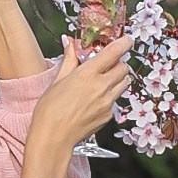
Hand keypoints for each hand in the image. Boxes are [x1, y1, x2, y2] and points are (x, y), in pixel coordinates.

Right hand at [21, 34, 128, 177]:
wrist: (53, 138)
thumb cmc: (49, 110)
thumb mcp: (57, 81)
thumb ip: (69, 60)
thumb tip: (70, 43)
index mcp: (87, 74)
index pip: (114, 52)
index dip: (124, 43)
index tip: (127, 39)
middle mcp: (101, 87)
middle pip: (123, 68)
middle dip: (118, 63)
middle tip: (107, 64)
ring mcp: (107, 103)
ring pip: (123, 84)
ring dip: (117, 79)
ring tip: (101, 83)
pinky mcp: (108, 116)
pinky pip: (115, 101)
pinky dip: (109, 98)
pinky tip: (93, 102)